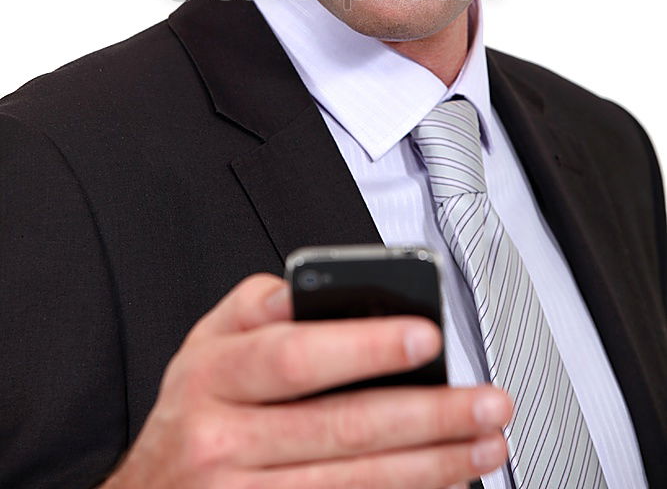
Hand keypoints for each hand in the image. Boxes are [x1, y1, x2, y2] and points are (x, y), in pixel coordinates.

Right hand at [103, 273, 511, 487]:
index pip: (295, 357)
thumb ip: (261, 307)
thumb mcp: (207, 342)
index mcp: (210, 376)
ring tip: (485, 443)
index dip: (365, 347)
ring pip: (353, 485)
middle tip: (488, 402)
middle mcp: (220, 443)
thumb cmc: (195, 410)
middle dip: (427, 415)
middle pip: (339, 428)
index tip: (427, 336)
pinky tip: (443, 481)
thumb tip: (321, 288)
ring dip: (432, 465)